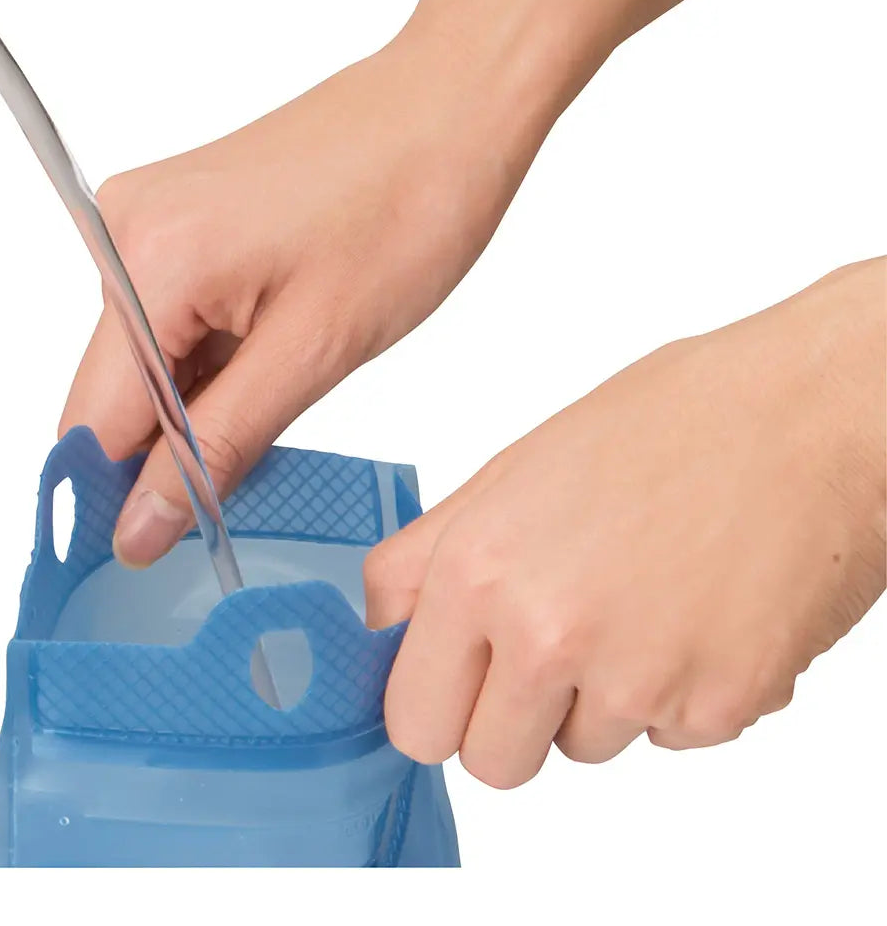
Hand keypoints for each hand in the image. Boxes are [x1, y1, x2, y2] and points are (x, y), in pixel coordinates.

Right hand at [59, 0, 699, 566]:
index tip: (152, 552)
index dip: (119, 500)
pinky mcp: (186, 220)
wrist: (450, 107)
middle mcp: (126, 232)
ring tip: (279, 401)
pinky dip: (211, 364)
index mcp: (146, 262)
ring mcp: (153, 220)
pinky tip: (269, 368)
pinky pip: (172, 319)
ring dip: (196, 408)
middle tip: (236, 488)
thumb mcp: (313, 350)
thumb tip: (140, 521)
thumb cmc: (407, 205)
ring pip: (145, 360)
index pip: (92, 425)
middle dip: (163, 454)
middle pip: (111, 392)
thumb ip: (217, 443)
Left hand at [364, 258, 885, 786]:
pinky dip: (676, 692)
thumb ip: (425, 560)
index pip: (415, 724)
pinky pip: (667, 736)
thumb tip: (378, 624)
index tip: (459, 689)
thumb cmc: (665, 425)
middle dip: (512, 720)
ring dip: (601, 696)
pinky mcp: (720, 707)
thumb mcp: (512, 472)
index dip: (437, 709)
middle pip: (493, 764)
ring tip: (640, 600)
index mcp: (482, 574)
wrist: (804, 416)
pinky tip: (696, 612)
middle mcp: (549, 637)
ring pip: (585, 747)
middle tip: (552, 649)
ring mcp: (639, 681)